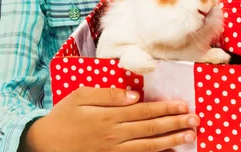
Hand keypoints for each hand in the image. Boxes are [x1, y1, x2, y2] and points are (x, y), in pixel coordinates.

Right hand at [23, 87, 198, 151]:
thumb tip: (133, 94)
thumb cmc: (63, 116)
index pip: (143, 111)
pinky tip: (167, 151)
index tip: (182, 105)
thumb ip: (108, 94)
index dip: (164, 108)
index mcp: (109, 116)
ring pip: (148, 146)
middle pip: (150, 129)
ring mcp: (114, 151)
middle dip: (174, 123)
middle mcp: (115, 135)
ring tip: (188, 136)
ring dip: (170, 140)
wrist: (45, 145)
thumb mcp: (81, 96)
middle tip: (195, 120)